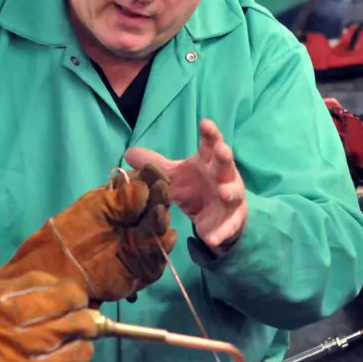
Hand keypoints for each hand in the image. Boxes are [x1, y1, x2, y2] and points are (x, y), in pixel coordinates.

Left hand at [0, 164, 176, 302]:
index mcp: (126, 199)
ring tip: (157, 212)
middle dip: (161, 197)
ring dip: (162, 220)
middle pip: (159, 205)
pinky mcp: (144, 267)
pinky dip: (163, 246)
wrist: (57, 269)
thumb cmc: (73, 229)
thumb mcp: (96, 206)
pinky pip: (159, 257)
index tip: (156, 175)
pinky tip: (162, 235)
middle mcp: (138, 219)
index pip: (148, 185)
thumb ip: (122, 198)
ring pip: (162, 230)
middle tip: (161, 190)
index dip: (154, 179)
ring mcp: (142, 243)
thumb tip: (147, 186)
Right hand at [0, 271, 95, 361]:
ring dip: (84, 336)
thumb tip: (39, 286)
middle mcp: (16, 329)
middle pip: (68, 313)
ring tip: (85, 332)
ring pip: (73, 344)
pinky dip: (70, 359)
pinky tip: (70, 354)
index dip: (66, 289)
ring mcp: (25, 359)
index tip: (72, 292)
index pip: (48, 287)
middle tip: (84, 309)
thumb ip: (4, 291)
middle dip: (82, 309)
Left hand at [125, 119, 246, 251]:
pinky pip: (228, 226)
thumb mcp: (175, 175)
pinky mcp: (232, 220)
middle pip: (225, 163)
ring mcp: (231, 197)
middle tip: (222, 150)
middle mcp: (223, 175)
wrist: (213, 216)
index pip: (210, 144)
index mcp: (208, 161)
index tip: (205, 123)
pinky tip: (211, 238)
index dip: (210, 133)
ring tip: (223, 193)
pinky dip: (221, 232)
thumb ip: (156, 165)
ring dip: (229, 192)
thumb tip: (129, 153)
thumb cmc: (195, 185)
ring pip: (233, 192)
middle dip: (224, 156)